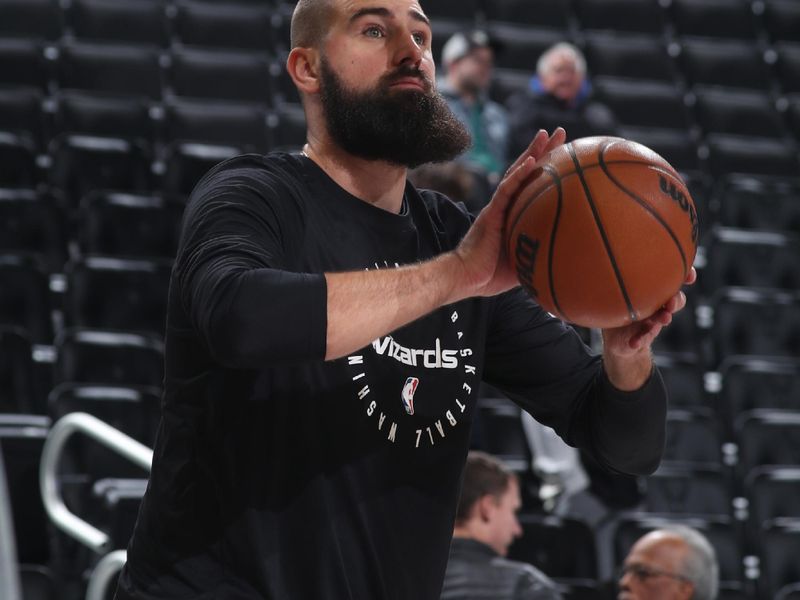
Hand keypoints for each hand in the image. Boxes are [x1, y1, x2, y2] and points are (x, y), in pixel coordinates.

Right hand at [450, 128, 566, 299]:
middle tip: (561, 133)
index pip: (530, 185)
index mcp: (511, 214)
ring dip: (532, 152)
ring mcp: (497, 207)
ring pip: (516, 173)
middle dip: (542, 150)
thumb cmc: (489, 275)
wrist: (465, 278)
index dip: (546, 168)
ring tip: (547, 135)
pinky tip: (531, 160)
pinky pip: (506, 190)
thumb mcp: (523, 263)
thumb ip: (540, 254)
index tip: (565, 154)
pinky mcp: (491, 213)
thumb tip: (567, 260)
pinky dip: (519, 174)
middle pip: (525, 171)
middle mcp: (504, 205)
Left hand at [603, 267, 697, 356]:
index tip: (690, 276)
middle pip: (675, 300)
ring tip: (663, 319)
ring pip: (663, 318)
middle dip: (676, 300)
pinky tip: (634, 342)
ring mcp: (652, 321)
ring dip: (663, 318)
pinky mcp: (642, 337)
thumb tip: (604, 255)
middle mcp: (657, 306)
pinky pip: (643, 338)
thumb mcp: (616, 292)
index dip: (686, 276)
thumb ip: (616, 279)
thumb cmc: (618, 309)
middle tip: (671, 301)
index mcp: (654, 292)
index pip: (674, 280)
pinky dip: (639, 340)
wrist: (617, 339)